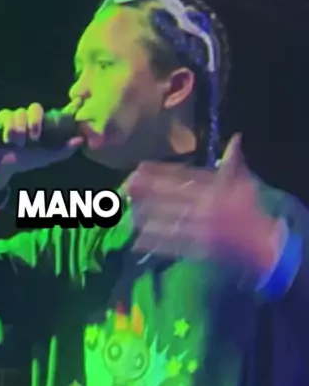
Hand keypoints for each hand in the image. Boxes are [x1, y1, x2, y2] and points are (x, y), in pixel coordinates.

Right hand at [0, 102, 82, 192]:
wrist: (0, 168)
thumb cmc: (24, 160)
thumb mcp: (46, 157)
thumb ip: (63, 150)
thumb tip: (80, 140)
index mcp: (41, 124)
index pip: (52, 111)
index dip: (62, 107)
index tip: (74, 104)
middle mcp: (28, 117)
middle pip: (35, 107)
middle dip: (36, 121)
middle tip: (35, 137)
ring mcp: (14, 117)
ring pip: (20, 113)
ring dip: (20, 130)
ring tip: (17, 144)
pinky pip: (7, 116)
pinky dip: (9, 129)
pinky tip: (8, 140)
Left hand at [124, 134, 282, 273]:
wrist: (261, 244)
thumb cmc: (250, 210)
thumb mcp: (243, 182)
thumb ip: (233, 161)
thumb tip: (236, 138)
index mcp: (213, 189)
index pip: (181, 177)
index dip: (158, 173)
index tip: (138, 169)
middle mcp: (204, 206)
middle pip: (168, 198)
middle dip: (145, 193)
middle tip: (124, 188)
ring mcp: (199, 228)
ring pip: (166, 221)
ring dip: (146, 217)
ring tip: (128, 212)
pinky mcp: (197, 248)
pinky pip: (172, 245)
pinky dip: (155, 243)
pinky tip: (138, 241)